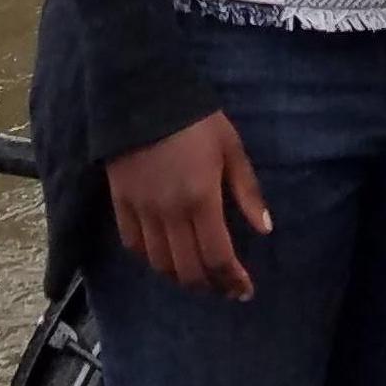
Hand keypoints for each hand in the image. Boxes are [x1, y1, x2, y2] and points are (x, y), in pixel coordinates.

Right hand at [107, 112, 271, 299]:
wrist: (142, 95)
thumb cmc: (196, 119)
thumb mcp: (231, 147)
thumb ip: (247, 191)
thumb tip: (265, 229)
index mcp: (201, 199)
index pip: (218, 256)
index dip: (233, 280)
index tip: (244, 290)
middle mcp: (169, 213)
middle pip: (188, 269)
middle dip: (210, 285)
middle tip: (224, 287)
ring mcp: (141, 211)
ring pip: (160, 264)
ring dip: (180, 276)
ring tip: (197, 274)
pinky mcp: (120, 203)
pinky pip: (133, 245)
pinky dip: (150, 258)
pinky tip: (163, 255)